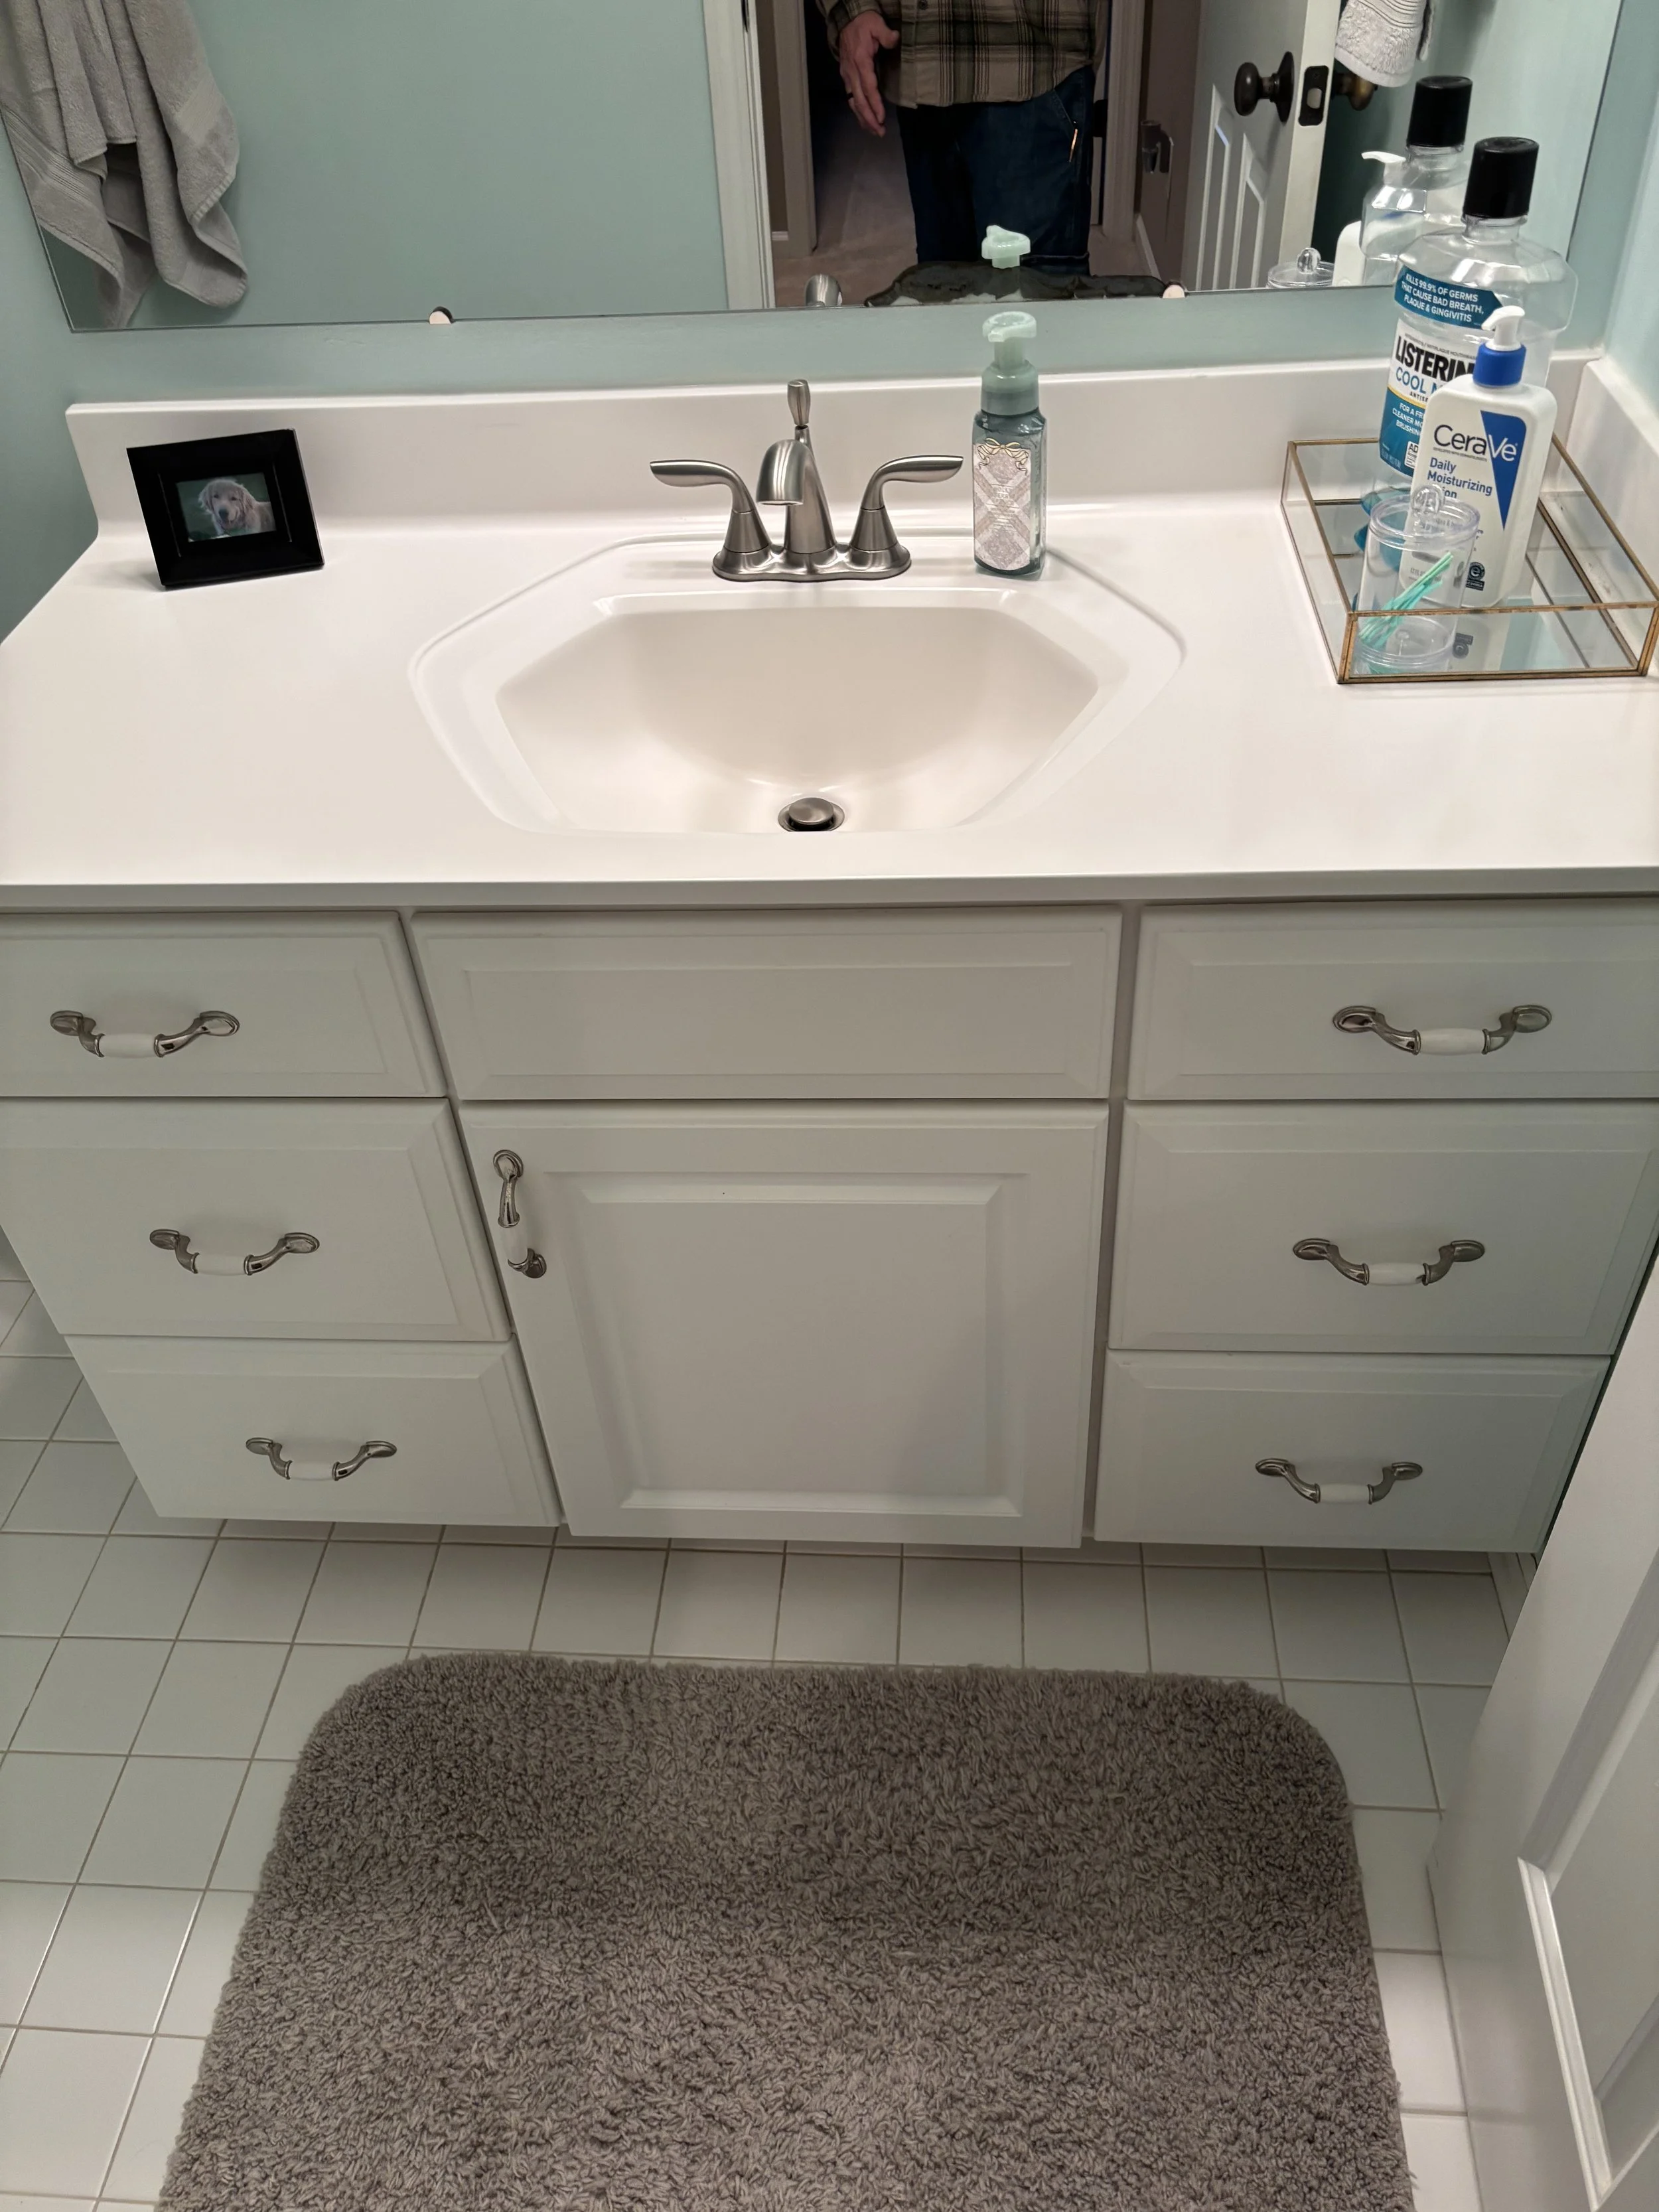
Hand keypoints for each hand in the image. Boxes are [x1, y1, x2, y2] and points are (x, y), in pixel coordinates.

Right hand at [838, 11, 898, 135]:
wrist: (846, 20)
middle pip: (859, 100)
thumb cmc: (864, 23)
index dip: (874, 103)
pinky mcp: (847, 78)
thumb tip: (895, 39)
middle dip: (869, 118)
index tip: (881, 117)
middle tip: (880, 132)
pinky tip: (865, 121)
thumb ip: (886, 34)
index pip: (868, 87)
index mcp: (860, 61)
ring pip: (853, 103)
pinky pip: (851, 99)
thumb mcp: (876, 23)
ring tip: (875, 132)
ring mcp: (847, 76)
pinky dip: (858, 112)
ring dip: (863, 119)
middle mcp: (851, 72)